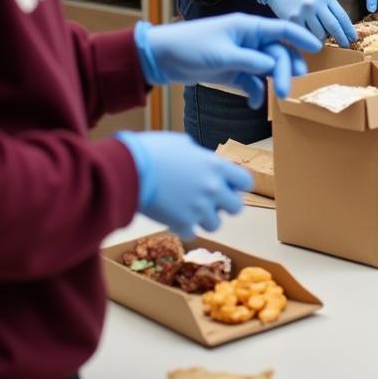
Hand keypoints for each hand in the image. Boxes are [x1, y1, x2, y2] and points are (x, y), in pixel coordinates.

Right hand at [117, 131, 252, 238]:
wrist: (131, 169)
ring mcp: (199, 208)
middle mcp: (213, 189)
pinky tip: (175, 218)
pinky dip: (185, 228)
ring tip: (190, 210)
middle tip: (210, 201)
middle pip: (236, 208)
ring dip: (205, 219)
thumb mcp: (184, 145)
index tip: (228, 186)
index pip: (245, 182)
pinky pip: (192, 233)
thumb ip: (200, 157)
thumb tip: (201, 161)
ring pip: (216, 225)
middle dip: (225, 205)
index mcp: (216, 166)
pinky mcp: (182, 224)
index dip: (237, 185)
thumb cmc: (155, 150)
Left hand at [136, 14, 322, 105]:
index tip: (317, 48)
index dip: (300, 37)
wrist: (161, 57)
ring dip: (274, 82)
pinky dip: (256, 92)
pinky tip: (254, 102)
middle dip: (286, 70)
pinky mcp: (231, 71)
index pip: (282, 29)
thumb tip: (274, 67)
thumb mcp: (223, 55)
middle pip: (277, 53)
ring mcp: (240, 56)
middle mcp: (248, 40)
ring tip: (279, 97)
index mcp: (248, 27)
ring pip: (267, 68)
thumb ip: (250, 61)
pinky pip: (252, 82)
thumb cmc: (190, 47)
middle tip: (289, 90)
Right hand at [258, 0, 355, 46]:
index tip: (353, 38)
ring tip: (320, 35)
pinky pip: (305, 36)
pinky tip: (308, 36)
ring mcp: (303, 12)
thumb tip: (342, 27)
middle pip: (333, 27)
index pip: (342, 16)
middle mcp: (315, 3)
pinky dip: (309, 39)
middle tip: (345, 45)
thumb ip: (330, 7)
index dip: (349, 30)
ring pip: (319, 35)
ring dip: (322, 39)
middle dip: (341, 38)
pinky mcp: (292, 19)